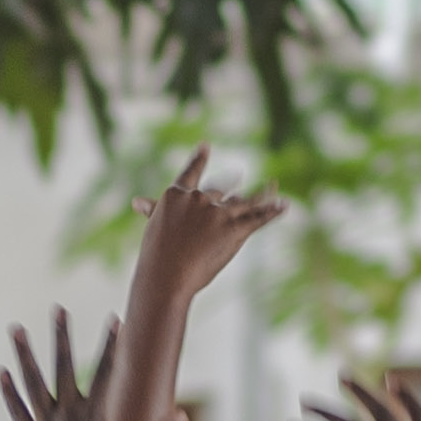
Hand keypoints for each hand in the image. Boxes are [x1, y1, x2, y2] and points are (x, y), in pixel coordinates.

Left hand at [1, 310, 179, 420]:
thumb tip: (184, 418)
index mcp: (95, 414)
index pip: (106, 370)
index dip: (111, 343)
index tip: (115, 318)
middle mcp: (68, 413)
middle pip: (63, 365)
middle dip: (62, 335)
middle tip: (58, 308)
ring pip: (33, 381)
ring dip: (24, 353)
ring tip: (16, 328)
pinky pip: (17, 408)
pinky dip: (9, 390)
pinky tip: (2, 371)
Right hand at [128, 146, 285, 303]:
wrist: (166, 275)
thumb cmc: (155, 255)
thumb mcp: (154, 228)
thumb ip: (152, 210)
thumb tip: (136, 201)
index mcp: (177, 194)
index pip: (191, 172)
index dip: (199, 159)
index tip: (205, 146)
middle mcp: (199, 198)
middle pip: (221, 188)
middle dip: (232, 182)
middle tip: (239, 174)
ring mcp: (218, 213)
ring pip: (246, 200)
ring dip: (262, 193)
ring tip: (272, 184)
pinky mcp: (235, 230)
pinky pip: (259, 218)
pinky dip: (273, 211)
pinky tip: (283, 205)